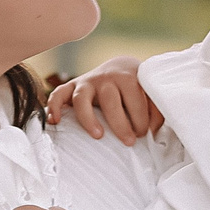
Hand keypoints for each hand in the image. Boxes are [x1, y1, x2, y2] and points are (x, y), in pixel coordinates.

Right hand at [46, 55, 162, 142]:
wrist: (120, 67)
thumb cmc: (137, 88)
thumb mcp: (149, 94)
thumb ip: (155, 110)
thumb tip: (152, 131)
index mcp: (128, 77)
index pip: (135, 100)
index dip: (141, 120)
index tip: (144, 134)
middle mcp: (106, 77)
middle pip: (110, 100)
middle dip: (120, 124)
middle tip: (129, 141)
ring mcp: (87, 81)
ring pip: (82, 97)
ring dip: (88, 118)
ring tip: (98, 136)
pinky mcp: (72, 86)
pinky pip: (58, 94)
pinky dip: (53, 106)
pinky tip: (54, 121)